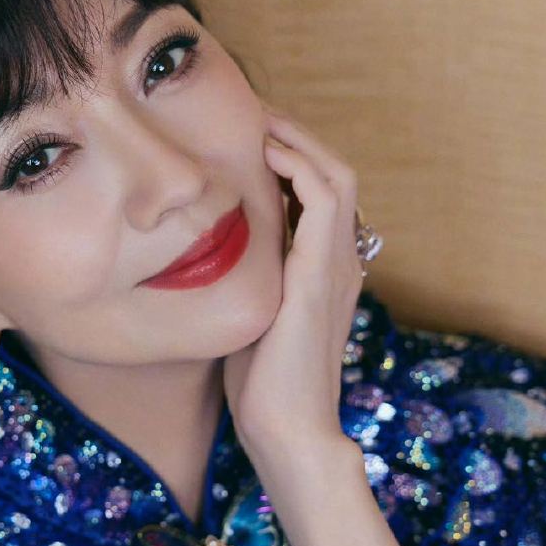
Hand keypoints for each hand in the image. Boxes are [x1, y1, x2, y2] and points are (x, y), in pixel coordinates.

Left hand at [223, 103, 365, 456]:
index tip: (249, 142)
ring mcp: (337, 266)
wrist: (287, 430)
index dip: (291, 162)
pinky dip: (300, 166)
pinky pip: (325, 197)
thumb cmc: (263, 387)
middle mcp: (340, 262)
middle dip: (296, 139)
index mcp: (325, 273)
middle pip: (334, 174)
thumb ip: (246, 282)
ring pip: (337, 175)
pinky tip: (266, 155)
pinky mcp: (320, 273)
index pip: (320, 197)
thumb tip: (205, 256)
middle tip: (254, 116)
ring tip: (260, 123)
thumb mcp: (250, 316)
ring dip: (299, 142)